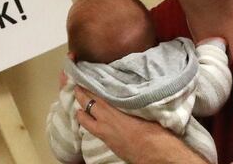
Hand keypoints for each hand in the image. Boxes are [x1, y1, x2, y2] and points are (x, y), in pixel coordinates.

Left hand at [74, 87, 207, 163]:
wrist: (156, 155)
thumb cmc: (155, 131)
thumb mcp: (143, 109)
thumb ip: (131, 100)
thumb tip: (127, 91)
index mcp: (113, 111)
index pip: (95, 95)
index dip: (87, 86)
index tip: (82, 77)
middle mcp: (105, 122)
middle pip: (87, 105)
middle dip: (80, 95)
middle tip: (76, 87)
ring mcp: (104, 134)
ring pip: (85, 121)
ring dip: (82, 112)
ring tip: (80, 105)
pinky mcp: (108, 143)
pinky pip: (92, 130)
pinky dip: (88, 123)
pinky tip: (90, 120)